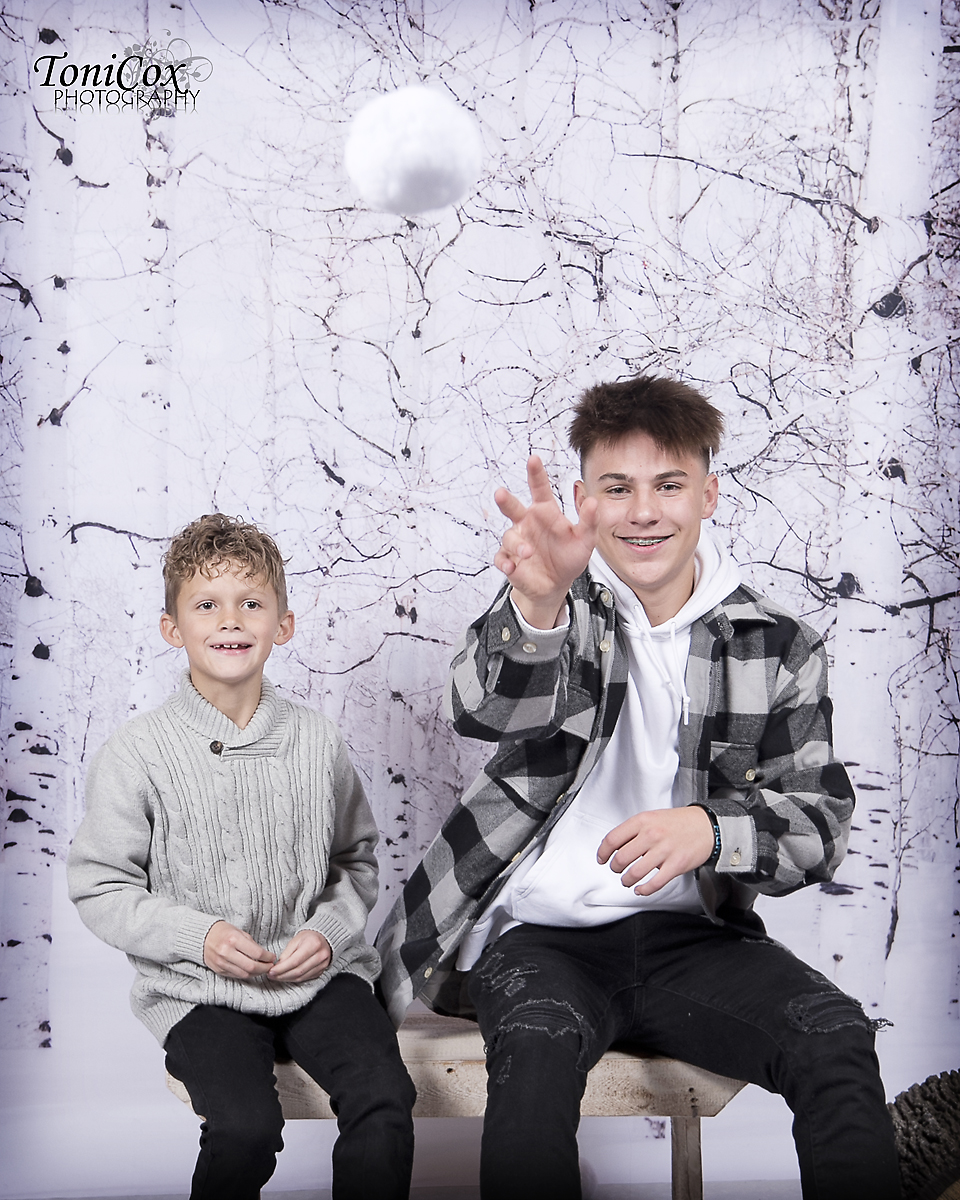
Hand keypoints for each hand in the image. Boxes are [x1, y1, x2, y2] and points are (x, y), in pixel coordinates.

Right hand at [203, 921, 275, 979]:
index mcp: (234, 939)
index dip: (267, 957)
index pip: (256, 953)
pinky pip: (236, 976)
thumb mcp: (239, 932)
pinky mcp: (219, 970)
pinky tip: (251, 971)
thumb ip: (251, 944)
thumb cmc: (223, 932)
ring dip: (256, 973)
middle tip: (270, 966)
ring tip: (262, 969)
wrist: (202, 937)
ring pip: (244, 974)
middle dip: (264, 968)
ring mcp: (222, 963)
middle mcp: (227, 952)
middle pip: (251, 967)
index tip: (272, 957)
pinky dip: (246, 975)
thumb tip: (264, 955)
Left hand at [267, 930, 331, 982]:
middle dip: (282, 975)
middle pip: (298, 971)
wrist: (324, 939)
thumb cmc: (309, 937)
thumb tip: (277, 966)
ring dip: (287, 979)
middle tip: (271, 975)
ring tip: (277, 977)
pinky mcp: (321, 971)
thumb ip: (287, 953)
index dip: (282, 968)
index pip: (295, 961)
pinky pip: (306, 978)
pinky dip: (294, 979)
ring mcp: (322, 965)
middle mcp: (320, 956)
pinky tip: (287, 977)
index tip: (271, 971)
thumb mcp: (296, 940)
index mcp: (313, 944)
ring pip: (302, 977)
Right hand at [493, 455, 598, 627]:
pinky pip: (502, 558)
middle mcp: (527, 523)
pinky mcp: (510, 560)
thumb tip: (594, 501)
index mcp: (545, 512)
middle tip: (500, 493)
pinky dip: (505, 562)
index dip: (536, 474)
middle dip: (505, 500)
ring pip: (510, 537)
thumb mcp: (585, 540)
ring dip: (517, 544)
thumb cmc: (569, 557)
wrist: (556, 585)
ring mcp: (517, 541)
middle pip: (513, 507)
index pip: (539, 489)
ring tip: (528, 553)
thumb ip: (589, 521)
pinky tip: (512, 567)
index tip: (533, 459)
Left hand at [596, 807, 714, 895]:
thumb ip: (634, 830)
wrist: (706, 826)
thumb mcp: (652, 817)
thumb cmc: (678, 822)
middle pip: (621, 858)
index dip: (603, 852)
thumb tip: (615, 847)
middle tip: (616, 869)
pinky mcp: (676, 865)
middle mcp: (652, 835)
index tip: (602, 858)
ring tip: (627, 880)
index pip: (613, 839)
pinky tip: (640, 889)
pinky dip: (643, 890)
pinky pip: (654, 883)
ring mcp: (664, 851)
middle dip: (615, 868)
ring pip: (635, 873)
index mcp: (642, 821)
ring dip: (626, 880)